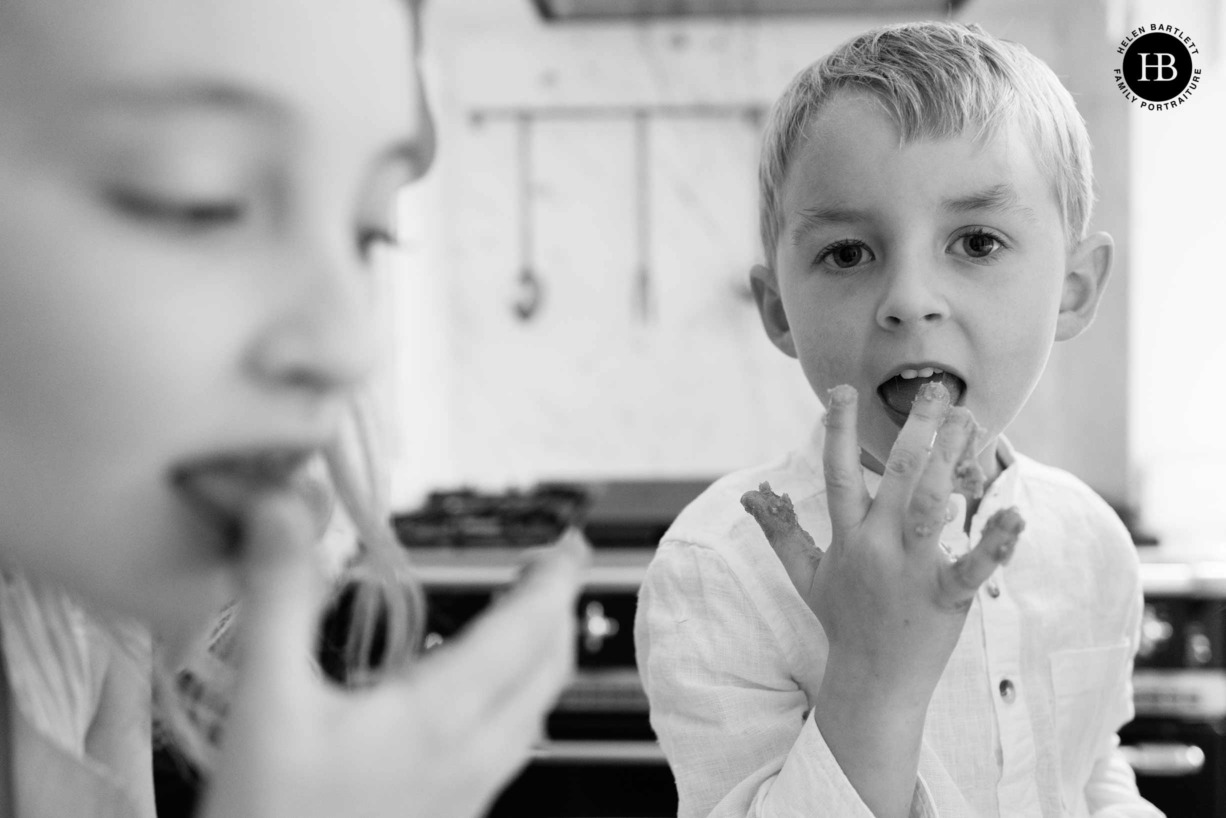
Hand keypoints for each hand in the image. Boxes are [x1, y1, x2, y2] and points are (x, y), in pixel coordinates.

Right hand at [199, 489, 587, 817]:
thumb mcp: (265, 704)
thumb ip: (279, 599)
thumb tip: (283, 510)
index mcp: (438, 718)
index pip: (526, 632)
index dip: (556, 581)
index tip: (571, 545)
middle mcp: (468, 759)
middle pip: (547, 675)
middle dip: (557, 614)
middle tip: (550, 572)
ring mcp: (464, 796)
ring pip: (533, 717)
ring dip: (540, 661)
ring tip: (521, 624)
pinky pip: (506, 751)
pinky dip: (511, 704)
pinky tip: (472, 703)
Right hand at [746, 382, 1022, 701]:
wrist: (872, 683)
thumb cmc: (842, 622)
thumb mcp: (805, 576)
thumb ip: (780, 532)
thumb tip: (750, 497)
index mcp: (847, 538)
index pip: (837, 474)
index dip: (837, 431)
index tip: (842, 391)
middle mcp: (877, 547)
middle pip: (896, 477)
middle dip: (916, 430)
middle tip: (937, 390)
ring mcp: (911, 571)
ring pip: (931, 505)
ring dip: (952, 460)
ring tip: (971, 421)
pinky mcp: (946, 596)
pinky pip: (973, 567)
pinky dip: (995, 543)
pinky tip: (1014, 514)